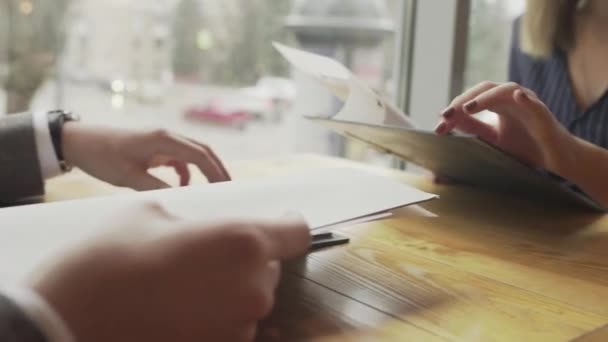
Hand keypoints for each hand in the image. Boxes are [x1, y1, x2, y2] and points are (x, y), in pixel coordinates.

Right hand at [31, 202, 310, 341]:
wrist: (66, 323)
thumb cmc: (108, 261)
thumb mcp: (150, 214)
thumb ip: (193, 219)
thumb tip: (203, 230)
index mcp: (243, 241)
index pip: (296, 232)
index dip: (286, 224)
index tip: (277, 222)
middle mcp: (253, 286)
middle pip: (269, 265)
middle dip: (246, 257)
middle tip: (205, 254)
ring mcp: (239, 325)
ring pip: (251, 296)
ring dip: (230, 287)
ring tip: (185, 284)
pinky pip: (234, 324)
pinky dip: (217, 314)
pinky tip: (182, 308)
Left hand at [62, 123, 230, 189]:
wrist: (80, 143)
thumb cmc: (103, 157)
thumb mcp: (129, 177)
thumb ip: (158, 188)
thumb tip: (184, 198)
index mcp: (163, 139)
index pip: (200, 155)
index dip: (216, 172)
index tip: (226, 188)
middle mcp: (167, 137)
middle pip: (203, 151)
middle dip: (218, 169)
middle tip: (230, 188)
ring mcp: (162, 141)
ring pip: (194, 154)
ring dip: (206, 170)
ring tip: (214, 189)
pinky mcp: (156, 148)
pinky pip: (180, 159)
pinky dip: (187, 172)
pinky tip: (184, 186)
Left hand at [434, 81, 578, 175]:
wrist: (557, 159)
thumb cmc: (525, 146)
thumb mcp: (493, 140)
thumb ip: (472, 131)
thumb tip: (446, 127)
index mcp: (498, 104)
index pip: (472, 100)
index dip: (454, 110)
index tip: (438, 125)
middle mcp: (511, 99)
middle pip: (484, 90)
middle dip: (463, 101)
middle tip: (445, 115)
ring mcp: (528, 104)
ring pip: (506, 90)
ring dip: (486, 97)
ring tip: (468, 108)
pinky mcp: (544, 116)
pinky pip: (535, 104)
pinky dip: (526, 99)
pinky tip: (517, 96)